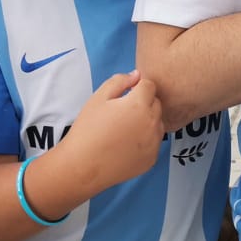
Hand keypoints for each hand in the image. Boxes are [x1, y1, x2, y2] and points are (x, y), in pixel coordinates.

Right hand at [60, 71, 163, 188]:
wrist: (82, 165)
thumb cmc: (88, 129)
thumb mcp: (98, 97)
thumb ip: (120, 81)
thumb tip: (137, 75)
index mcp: (139, 105)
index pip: (149, 85)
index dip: (137, 87)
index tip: (124, 96)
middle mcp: (152, 123)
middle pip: (156, 103)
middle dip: (144, 103)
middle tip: (122, 113)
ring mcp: (154, 143)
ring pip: (158, 123)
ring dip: (147, 121)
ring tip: (124, 129)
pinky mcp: (152, 159)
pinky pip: (154, 142)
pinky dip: (145, 140)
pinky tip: (126, 144)